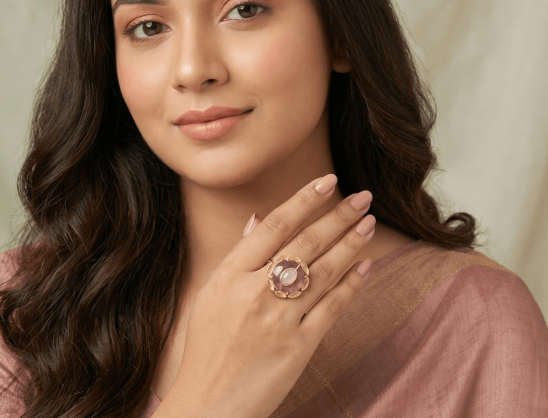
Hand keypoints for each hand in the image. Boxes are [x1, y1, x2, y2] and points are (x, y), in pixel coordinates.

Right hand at [154, 174, 374, 417]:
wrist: (208, 403)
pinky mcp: (299, 347)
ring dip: (351, 245)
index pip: (275, 225)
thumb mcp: (211, 293)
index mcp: (231, 274)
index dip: (304, 200)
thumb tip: (258, 219)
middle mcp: (256, 291)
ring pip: (324, 271)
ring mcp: (279, 319)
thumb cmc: (207, 346)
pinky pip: (331, 309)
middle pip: (306, 243)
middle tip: (364, 197)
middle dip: (338, 216)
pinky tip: (366, 266)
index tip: (327, 181)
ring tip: (369, 224)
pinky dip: (351, 286)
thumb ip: (238, 254)